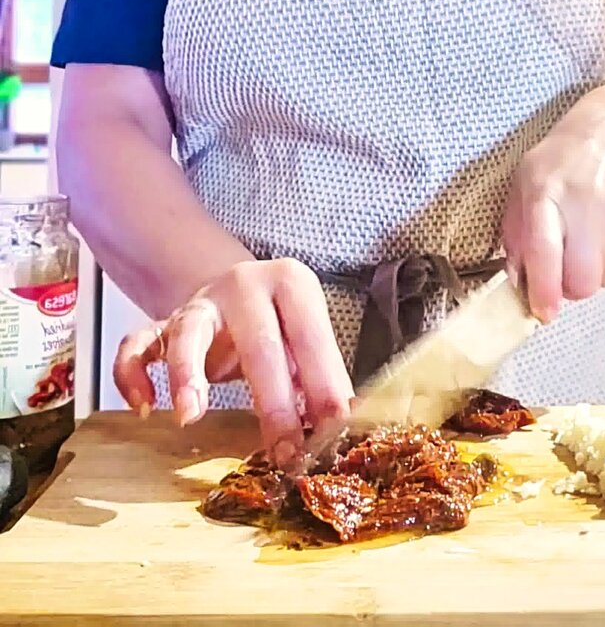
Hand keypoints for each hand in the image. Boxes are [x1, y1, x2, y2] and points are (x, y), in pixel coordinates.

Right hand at [114, 259, 352, 466]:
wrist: (239, 288)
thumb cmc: (281, 324)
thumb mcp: (306, 339)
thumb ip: (320, 376)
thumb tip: (341, 430)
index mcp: (292, 283)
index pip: (312, 339)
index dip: (326, 387)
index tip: (336, 431)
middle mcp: (244, 285)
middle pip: (259, 343)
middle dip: (275, 404)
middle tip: (287, 452)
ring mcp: (200, 302)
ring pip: (189, 334)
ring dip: (187, 375)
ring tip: (190, 417)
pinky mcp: (164, 322)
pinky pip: (138, 344)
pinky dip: (132, 374)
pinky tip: (145, 407)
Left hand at [503, 85, 604, 320]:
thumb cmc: (565, 156)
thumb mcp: (524, 182)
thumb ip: (516, 231)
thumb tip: (518, 279)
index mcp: (547, 195)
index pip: (545, 254)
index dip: (543, 291)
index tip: (541, 311)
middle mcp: (586, 207)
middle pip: (583, 282)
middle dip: (569, 288)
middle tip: (561, 269)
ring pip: (604, 278)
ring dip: (589, 271)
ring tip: (582, 239)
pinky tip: (603, 225)